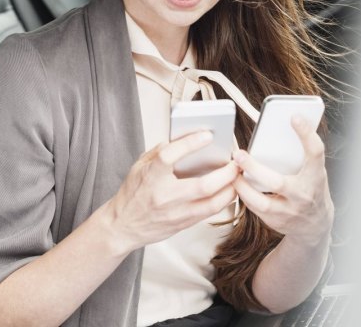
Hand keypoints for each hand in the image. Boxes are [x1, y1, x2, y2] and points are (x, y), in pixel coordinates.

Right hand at [106, 131, 238, 252]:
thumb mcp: (139, 166)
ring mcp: (176, 213)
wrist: (123, 226)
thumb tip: (183, 139)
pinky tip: (228, 190)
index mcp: (151, 176)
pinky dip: (223, 200)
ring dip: (230, 188)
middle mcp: (165, 195)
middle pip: (203, 185)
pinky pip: (210, 212)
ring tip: (237, 176)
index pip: (170, 156)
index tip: (207, 135)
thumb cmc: (132, 194)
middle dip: (225, 173)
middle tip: (235, 162)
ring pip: (212, 203)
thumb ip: (160, 151)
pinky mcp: (183, 224)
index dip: (190, 143)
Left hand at [233, 115, 333, 246]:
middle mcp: (304, 195)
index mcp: (316, 176)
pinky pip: (255, 209)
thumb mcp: (313, 171)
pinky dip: (244, 195)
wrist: (316, 224)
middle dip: (254, 168)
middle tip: (239, 154)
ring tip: (232, 171)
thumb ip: (299, 154)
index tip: (294, 117)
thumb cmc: (310, 188)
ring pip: (262, 202)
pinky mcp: (277, 223)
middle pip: (278, 182)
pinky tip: (237, 184)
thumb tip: (278, 128)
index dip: (306, 134)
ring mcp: (290, 212)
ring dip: (242, 186)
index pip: (315, 152)